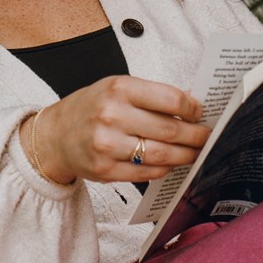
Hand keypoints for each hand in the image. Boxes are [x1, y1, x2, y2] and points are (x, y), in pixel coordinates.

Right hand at [21, 75, 209, 185]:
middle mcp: (112, 115)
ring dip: (185, 156)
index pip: (170, 99)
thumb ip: (151, 95)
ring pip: (161, 155)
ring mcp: (107, 145)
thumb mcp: (116, 88)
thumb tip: (191, 104)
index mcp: (119, 88)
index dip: (192, 109)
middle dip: (196, 136)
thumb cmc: (91, 108)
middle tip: (207, 137)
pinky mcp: (105, 170)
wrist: (54, 136)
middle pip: (170, 130)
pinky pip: (147, 173)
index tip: (200, 113)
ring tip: (196, 153)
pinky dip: (164, 169)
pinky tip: (171, 163)